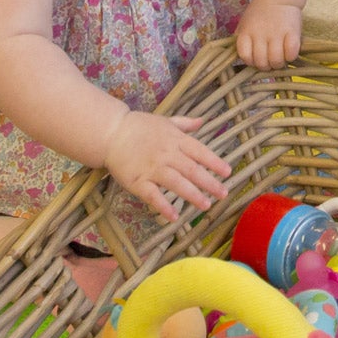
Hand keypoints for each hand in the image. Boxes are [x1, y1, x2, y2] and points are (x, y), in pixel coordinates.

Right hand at [104, 110, 231, 219]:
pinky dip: (164, 206)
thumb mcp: (164, 121)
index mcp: (175, 140)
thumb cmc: (139, 127)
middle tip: (223, 194)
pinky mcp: (138, 182)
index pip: (200, 152)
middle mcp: (167, 155)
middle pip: (192, 170)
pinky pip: (153, 196)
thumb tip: (202, 121)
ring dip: (193, 195)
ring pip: (177, 184)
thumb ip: (184, 124)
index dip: (215, 163)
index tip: (227, 172)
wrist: (110, 132)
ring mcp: (152, 169)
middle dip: (210, 183)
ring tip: (206, 205)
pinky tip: (175, 216)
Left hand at [235, 0, 302, 67]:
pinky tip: (289, 52)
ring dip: (278, 64)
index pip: (245, 56)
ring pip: (276, 60)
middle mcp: (260, 34)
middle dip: (266, 66)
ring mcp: (277, 33)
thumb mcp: (245, 23)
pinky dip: (290, 57)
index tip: (256, 59)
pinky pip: (291, 53)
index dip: (251, 61)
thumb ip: (242, 38)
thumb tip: (241, 57)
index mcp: (247, 32)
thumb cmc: (260, 12)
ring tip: (280, 59)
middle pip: (261, 62)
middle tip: (270, 61)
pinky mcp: (292, 32)